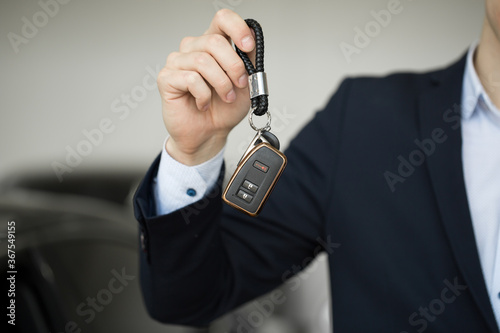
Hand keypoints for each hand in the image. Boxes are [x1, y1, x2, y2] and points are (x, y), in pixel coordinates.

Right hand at [158, 9, 254, 164]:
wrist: (209, 134)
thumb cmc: (224, 109)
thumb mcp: (246, 83)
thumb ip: (249, 59)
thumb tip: (251, 37)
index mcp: (212, 45)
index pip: (222, 19)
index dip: (237, 28)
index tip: (247, 46)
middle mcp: (193, 48)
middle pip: (215, 41)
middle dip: (234, 67)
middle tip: (239, 85)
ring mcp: (177, 62)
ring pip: (203, 61)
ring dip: (221, 84)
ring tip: (225, 97)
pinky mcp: (166, 78)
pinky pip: (190, 78)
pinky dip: (203, 95)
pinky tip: (203, 104)